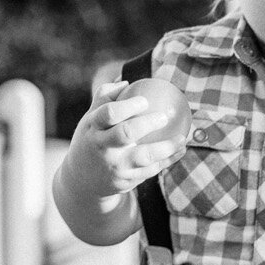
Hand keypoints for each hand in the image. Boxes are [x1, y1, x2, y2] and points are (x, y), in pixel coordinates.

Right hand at [68, 82, 187, 196]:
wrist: (83, 181)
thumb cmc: (92, 141)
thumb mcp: (91, 120)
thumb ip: (105, 99)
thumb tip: (126, 82)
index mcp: (94, 128)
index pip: (109, 113)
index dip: (128, 106)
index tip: (145, 101)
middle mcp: (103, 148)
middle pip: (126, 133)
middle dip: (147, 124)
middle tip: (164, 117)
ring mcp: (115, 166)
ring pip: (144, 156)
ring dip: (166, 147)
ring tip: (182, 138)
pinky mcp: (126, 181)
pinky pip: (151, 170)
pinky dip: (169, 160)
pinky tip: (181, 149)